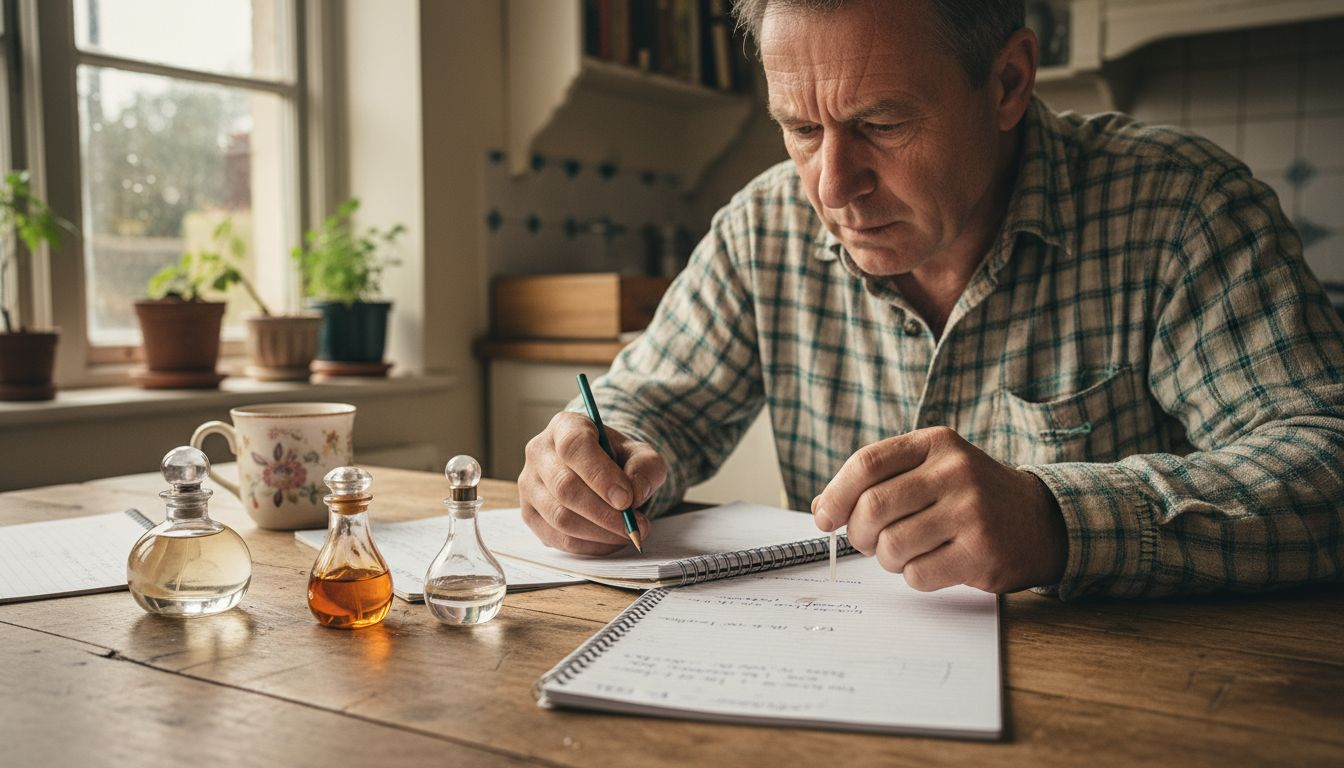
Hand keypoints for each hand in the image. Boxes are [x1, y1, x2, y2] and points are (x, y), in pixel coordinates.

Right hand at [518, 412, 667, 554]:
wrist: (600, 472)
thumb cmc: (618, 460)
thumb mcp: (641, 455)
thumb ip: (645, 469)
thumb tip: (634, 495)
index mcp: (565, 426)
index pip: (574, 446)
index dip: (600, 475)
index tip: (627, 499)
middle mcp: (539, 453)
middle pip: (565, 487)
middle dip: (604, 513)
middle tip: (635, 526)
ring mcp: (530, 485)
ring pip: (560, 517)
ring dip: (599, 533)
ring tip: (628, 534)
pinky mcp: (530, 515)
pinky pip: (558, 539)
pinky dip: (590, 546)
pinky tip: (612, 541)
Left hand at [812, 427, 1066, 592]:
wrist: (1040, 521)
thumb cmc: (969, 496)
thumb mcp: (929, 470)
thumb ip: (877, 482)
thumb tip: (821, 509)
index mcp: (936, 444)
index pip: (866, 463)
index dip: (835, 494)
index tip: (824, 517)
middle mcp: (955, 472)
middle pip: (873, 507)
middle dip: (858, 532)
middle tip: (867, 542)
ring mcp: (971, 512)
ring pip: (892, 546)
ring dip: (886, 559)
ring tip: (904, 552)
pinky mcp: (982, 553)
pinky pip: (918, 575)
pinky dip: (913, 576)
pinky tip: (932, 564)